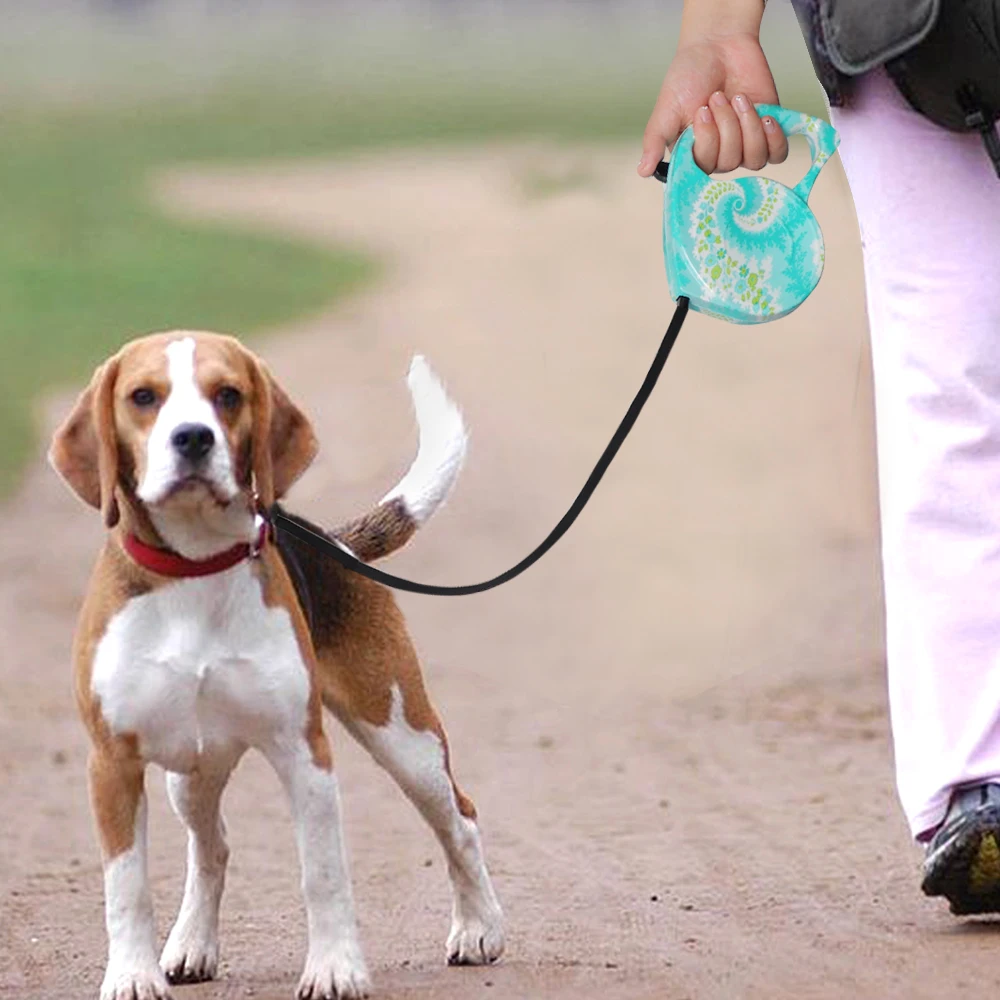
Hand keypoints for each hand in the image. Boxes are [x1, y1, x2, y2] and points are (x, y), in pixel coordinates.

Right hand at [638, 32, 787, 175]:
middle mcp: (719, 155)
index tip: (702, 111)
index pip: (705, 169)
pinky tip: (766, 117)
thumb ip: (655, 141)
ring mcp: (745, 146)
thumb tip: (642, 171)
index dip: (708, 142)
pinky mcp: (768, 133)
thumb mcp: (666, 109)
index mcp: (693, 154)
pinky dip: (774, 139)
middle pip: (730, 163)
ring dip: (748, 126)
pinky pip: (778, 154)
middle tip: (718, 96)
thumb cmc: (689, 76)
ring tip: (739, 98)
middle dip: (726, 125)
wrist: (719, 45)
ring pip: (754, 159)